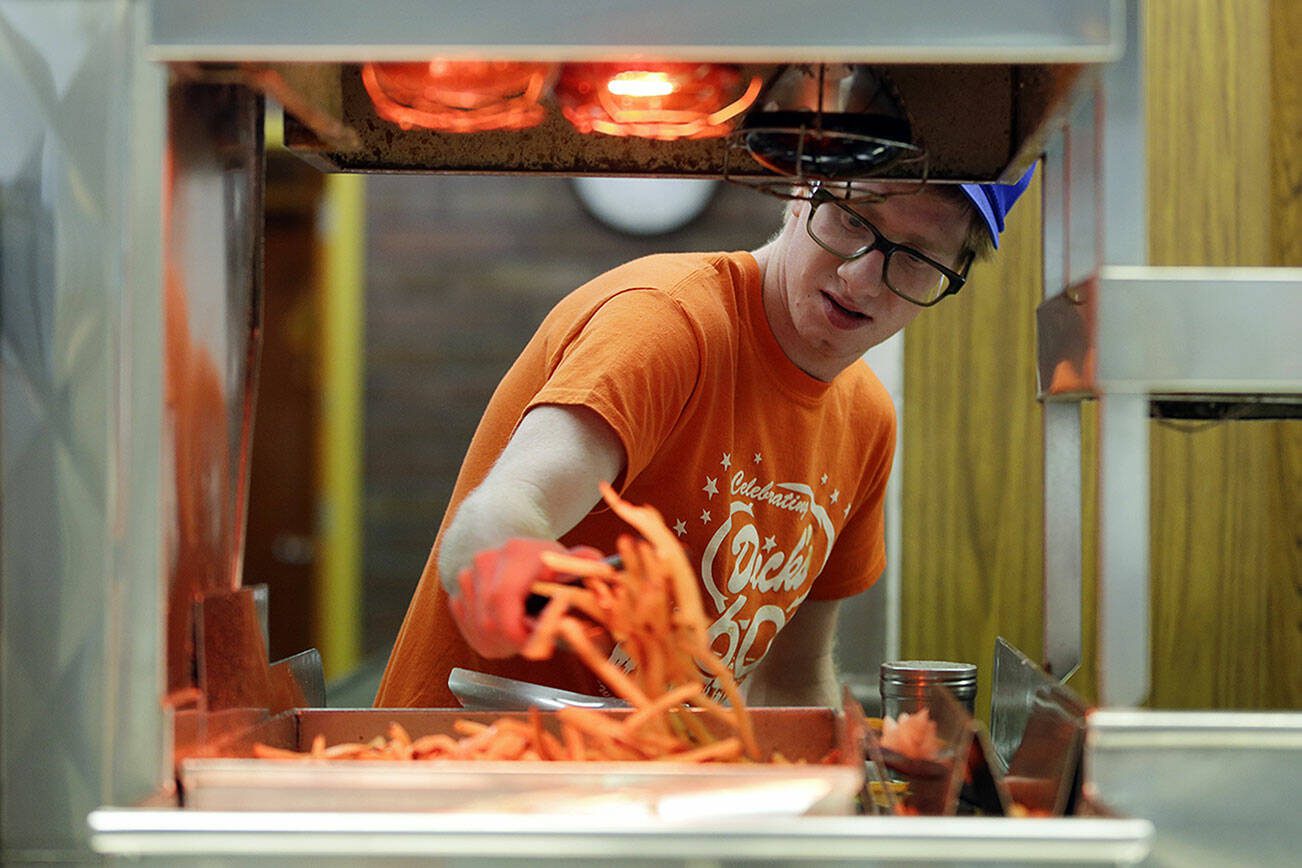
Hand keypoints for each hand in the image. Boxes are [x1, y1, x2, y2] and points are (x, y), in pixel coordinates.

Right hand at [448, 537, 600, 657]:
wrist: (514, 546)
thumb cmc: (545, 560)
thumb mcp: (569, 562)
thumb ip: (586, 569)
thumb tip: (603, 577)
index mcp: (516, 554)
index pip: (503, 601)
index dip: (516, 632)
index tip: (535, 645)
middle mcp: (486, 562)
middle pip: (488, 622)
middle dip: (511, 643)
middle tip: (531, 644)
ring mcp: (468, 576)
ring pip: (477, 628)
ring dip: (499, 642)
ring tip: (520, 634)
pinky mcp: (459, 591)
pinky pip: (467, 627)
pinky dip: (485, 638)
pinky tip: (504, 630)